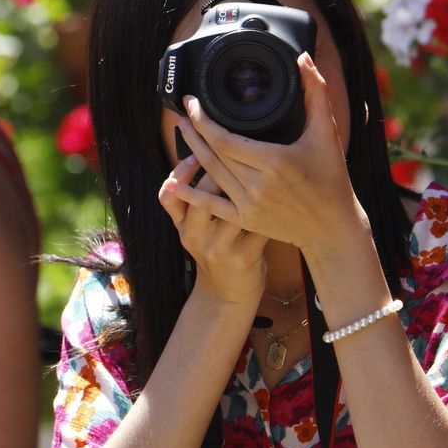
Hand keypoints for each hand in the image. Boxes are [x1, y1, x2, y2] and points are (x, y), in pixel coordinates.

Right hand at [159, 155, 267, 308]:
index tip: (195, 151)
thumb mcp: (196, 231)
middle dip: (216, 168)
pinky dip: (268, 209)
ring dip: (246, 185)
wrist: (227, 297)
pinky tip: (278, 195)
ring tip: (259, 169)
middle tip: (234, 151)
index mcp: (182, 226)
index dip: (179, 171)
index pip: (169, 194)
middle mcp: (194, 236)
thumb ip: (195, 202)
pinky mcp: (242, 257)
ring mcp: (218, 247)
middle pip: (199, 194)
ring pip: (231, 206)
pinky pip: (256, 224)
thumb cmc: (217, 252)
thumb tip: (207, 156)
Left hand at [169, 53, 370, 263]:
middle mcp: (258, 184)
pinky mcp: (246, 220)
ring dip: (192, 152)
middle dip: (194, 131)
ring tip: (182, 130)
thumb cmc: (332, 178)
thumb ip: (315, 91)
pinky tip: (175, 181)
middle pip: (214, 154)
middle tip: (184, 111)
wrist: (333, 227)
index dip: (203, 120)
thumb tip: (303, 59)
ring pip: (210, 175)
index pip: (225, 139)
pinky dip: (191, 194)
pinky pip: (212, 206)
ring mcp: (250, 205)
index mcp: (275, 161)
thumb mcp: (326, 132)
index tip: (193, 103)